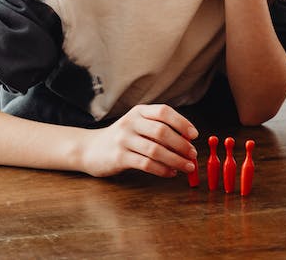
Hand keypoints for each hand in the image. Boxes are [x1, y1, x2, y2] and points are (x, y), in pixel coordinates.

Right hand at [78, 104, 198, 177]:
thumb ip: (159, 129)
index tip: (194, 135)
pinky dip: (162, 170)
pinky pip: (146, 164)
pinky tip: (171, 173)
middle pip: (162, 131)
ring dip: (175, 160)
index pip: (164, 112)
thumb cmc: (123, 138)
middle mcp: (131, 123)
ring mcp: (123, 140)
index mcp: (139, 111)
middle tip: (193, 154)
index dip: (182, 122)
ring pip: (155, 150)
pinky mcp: (119, 157)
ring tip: (187, 167)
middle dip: (181, 144)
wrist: (90, 149)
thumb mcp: (138, 126)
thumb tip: (188, 142)